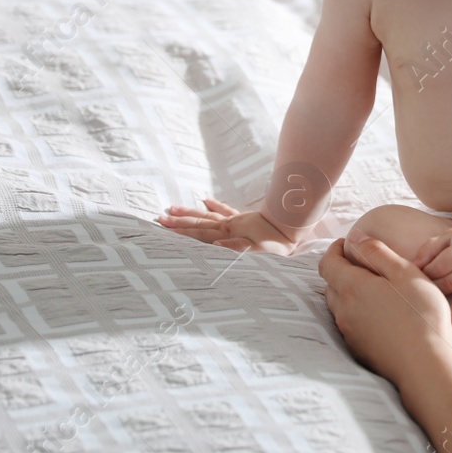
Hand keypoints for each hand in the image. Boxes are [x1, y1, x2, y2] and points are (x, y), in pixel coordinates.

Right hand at [156, 198, 300, 252]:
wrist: (292, 227)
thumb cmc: (277, 244)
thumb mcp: (258, 251)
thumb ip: (237, 248)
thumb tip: (216, 244)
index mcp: (228, 235)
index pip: (199, 234)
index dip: (180, 232)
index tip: (163, 228)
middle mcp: (228, 226)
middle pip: (198, 223)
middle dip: (177, 222)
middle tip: (158, 218)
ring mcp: (235, 221)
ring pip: (206, 216)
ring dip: (189, 212)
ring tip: (172, 208)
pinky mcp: (244, 219)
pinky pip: (226, 211)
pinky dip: (215, 206)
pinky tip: (205, 200)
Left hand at [319, 236, 451, 385]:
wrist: (425, 364)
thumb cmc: (420, 313)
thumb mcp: (404, 272)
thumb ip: (376, 251)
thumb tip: (354, 237)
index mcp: (351, 287)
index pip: (327, 263)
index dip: (334, 249)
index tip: (346, 243)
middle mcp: (343, 310)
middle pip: (331, 285)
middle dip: (342, 270)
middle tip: (363, 264)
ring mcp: (349, 333)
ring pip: (340, 306)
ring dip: (349, 293)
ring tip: (374, 289)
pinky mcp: (358, 350)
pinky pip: (350, 325)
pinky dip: (358, 314)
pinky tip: (381, 316)